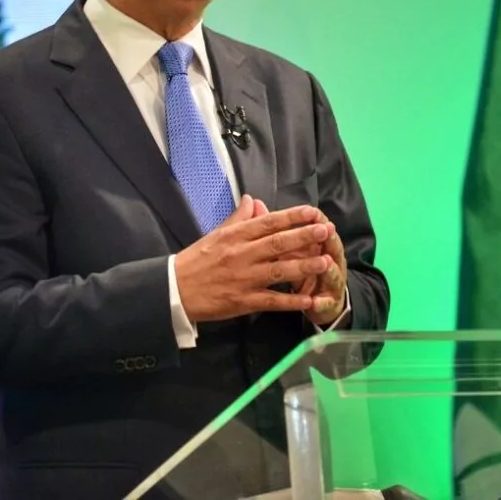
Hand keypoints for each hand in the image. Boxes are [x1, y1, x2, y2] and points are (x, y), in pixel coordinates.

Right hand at [175, 196, 335, 322]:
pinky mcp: (243, 301)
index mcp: (235, 236)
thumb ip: (238, 218)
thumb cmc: (197, 260)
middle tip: (326, 230)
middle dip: (304, 237)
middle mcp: (241, 255)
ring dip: (304, 267)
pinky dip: (291, 301)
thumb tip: (253, 199)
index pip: (268, 222)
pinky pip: (272, 301)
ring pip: (278, 271)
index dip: (292, 216)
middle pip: (277, 244)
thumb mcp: (216, 234)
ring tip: (326, 262)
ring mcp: (244, 279)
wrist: (175, 289)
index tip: (313, 212)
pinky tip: (310, 300)